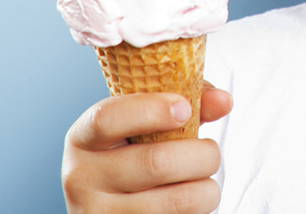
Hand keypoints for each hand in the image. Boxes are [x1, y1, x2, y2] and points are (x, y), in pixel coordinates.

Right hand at [62, 82, 232, 212]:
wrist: (117, 205)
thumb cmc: (140, 154)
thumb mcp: (150, 124)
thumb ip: (186, 103)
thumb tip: (223, 102)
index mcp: (84, 139)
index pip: (107, 119)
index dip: (150, 110)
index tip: (184, 108)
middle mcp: (82, 178)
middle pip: (158, 162)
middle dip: (203, 154)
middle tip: (209, 153)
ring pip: (179, 200)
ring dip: (207, 189)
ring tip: (202, 182)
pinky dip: (199, 211)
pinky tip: (186, 203)